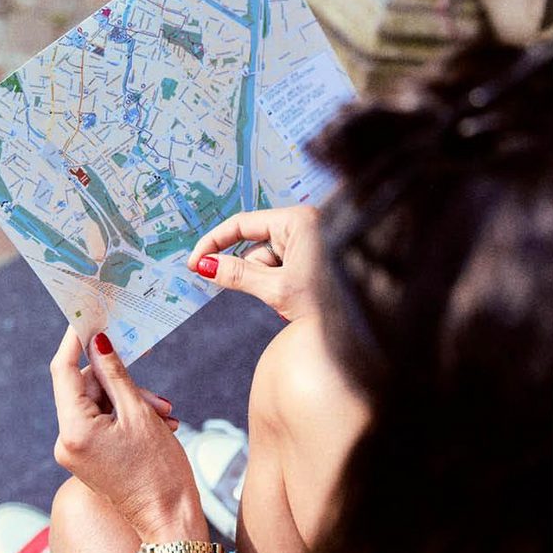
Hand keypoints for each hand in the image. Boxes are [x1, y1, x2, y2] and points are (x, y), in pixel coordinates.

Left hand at [50, 329, 204, 545]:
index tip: (88, 321)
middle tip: (157, 394)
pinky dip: (127, 420)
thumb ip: (117, 375)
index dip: (75, 343)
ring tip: (165, 416)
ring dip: (130, 404)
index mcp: (74, 430)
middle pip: (85, 391)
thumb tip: (99, 342)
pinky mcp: (88, 460)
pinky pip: (102, 426)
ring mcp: (75, 453)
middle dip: (121, 384)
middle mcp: (66, 442)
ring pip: (98, 408)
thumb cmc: (161, 473)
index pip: (63, 372)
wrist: (170, 520)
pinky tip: (157, 426)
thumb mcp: (141, 415)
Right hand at [188, 206, 324, 321]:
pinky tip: (295, 301)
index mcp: (299, 220)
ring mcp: (310, 242)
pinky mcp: (312, 259)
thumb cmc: (325, 305)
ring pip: (267, 260)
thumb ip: (237, 274)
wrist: (356, 331)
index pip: (242, 224)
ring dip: (268, 283)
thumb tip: (205, 266)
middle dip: (254, 273)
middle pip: (256, 245)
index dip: (214, 243)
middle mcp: (306, 225)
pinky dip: (279, 286)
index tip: (196, 263)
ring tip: (289, 301)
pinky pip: (281, 268)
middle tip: (265, 292)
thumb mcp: (276, 288)